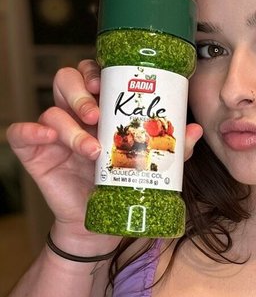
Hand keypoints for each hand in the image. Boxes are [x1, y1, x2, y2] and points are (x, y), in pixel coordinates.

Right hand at [7, 60, 202, 241]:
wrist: (102, 224)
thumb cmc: (123, 186)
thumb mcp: (150, 165)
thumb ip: (171, 147)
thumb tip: (193, 129)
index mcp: (101, 110)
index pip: (93, 75)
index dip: (97, 71)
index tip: (109, 82)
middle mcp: (75, 115)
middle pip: (67, 81)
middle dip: (81, 94)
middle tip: (97, 114)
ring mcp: (54, 133)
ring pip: (51, 110)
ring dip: (71, 126)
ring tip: (91, 149)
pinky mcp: (35, 153)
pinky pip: (21, 133)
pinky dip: (32, 131)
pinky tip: (47, 138)